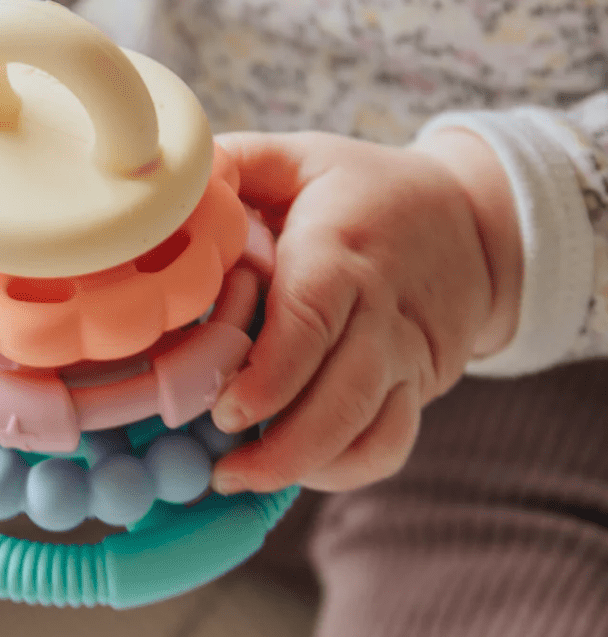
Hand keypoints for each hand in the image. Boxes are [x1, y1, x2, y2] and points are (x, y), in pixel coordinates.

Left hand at [210, 129, 521, 493]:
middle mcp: (381, 311)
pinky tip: (295, 469)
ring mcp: (406, 357)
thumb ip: (235, 164)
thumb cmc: (364, 191)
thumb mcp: (302, 159)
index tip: (225, 411)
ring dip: (306, 467)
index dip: (270, 376)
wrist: (468, 222)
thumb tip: (169, 186)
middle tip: (221, 466)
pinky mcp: (419, 387)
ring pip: (370, 431)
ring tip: (240, 477)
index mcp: (341, 250)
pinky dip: (344, 470)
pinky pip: (391, 445)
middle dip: (282, 445)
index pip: (311, 320)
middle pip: (343, 395)